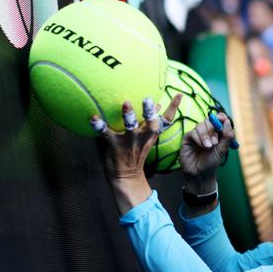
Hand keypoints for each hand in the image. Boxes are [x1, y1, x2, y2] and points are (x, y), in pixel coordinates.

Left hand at [93, 94, 181, 214]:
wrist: (126, 176)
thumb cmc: (136, 152)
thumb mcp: (148, 138)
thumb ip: (151, 121)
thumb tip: (159, 104)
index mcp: (151, 133)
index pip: (166, 120)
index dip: (173, 107)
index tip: (179, 95)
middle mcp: (142, 136)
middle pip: (150, 122)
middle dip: (149, 111)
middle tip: (148, 99)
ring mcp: (128, 141)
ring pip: (130, 127)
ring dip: (128, 115)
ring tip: (126, 104)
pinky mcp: (114, 145)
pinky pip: (106, 134)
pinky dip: (99, 126)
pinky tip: (93, 117)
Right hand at [180, 112, 235, 193]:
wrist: (200, 174)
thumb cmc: (211, 162)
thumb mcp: (222, 150)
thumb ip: (227, 136)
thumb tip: (227, 121)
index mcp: (217, 132)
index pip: (219, 118)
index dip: (221, 117)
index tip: (222, 120)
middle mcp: (207, 131)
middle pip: (209, 120)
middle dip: (213, 129)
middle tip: (215, 142)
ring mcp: (197, 134)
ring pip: (200, 125)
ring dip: (206, 135)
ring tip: (208, 147)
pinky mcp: (188, 138)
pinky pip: (193, 132)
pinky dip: (198, 138)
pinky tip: (202, 146)